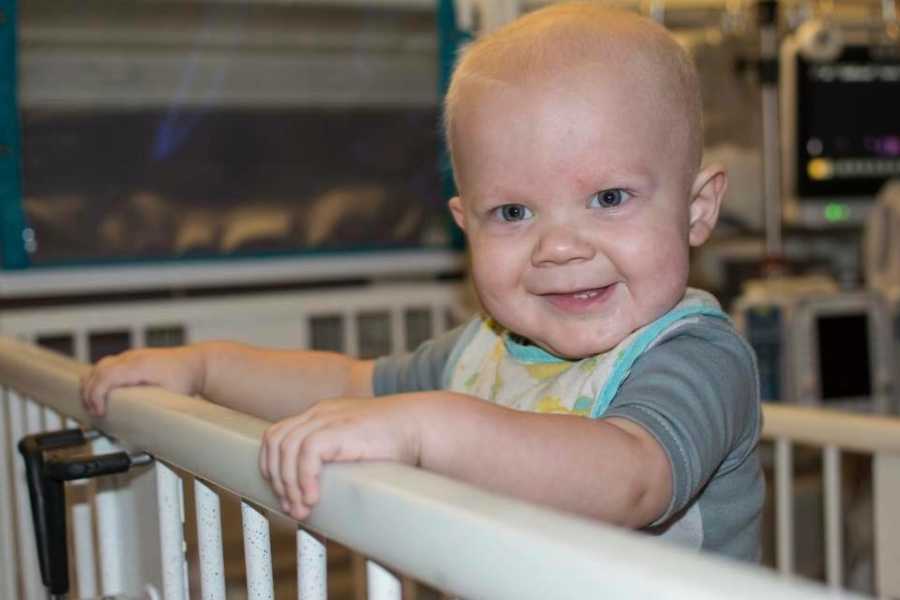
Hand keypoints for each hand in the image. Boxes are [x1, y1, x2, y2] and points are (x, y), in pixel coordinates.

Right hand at [80, 346, 203, 416]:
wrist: (196, 364)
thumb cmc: (186, 378)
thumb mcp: (172, 397)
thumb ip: (155, 411)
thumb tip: (144, 432)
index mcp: (140, 365)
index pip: (107, 376)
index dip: (96, 395)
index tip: (99, 412)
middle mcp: (132, 357)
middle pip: (97, 371)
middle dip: (89, 393)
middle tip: (94, 413)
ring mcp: (130, 356)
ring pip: (99, 367)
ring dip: (91, 386)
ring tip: (95, 407)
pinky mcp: (129, 359)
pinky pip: (106, 366)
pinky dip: (98, 380)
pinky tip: (101, 395)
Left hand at [259, 395, 424, 519]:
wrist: (423, 425)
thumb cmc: (398, 442)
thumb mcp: (356, 446)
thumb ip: (336, 458)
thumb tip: (319, 492)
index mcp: (321, 415)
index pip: (278, 435)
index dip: (273, 467)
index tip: (286, 495)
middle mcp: (320, 413)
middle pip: (275, 442)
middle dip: (278, 480)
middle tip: (293, 507)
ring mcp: (328, 417)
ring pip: (286, 449)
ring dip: (290, 484)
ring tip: (304, 508)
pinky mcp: (340, 428)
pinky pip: (307, 453)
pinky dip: (305, 478)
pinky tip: (315, 498)